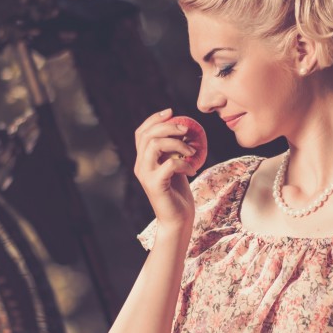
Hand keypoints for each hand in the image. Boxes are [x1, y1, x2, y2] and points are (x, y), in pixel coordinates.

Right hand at [133, 108, 200, 225]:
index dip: (154, 119)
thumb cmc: (178, 194)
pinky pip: (169, 164)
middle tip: (187, 130)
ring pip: (154, 145)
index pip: (141, 132)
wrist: (177, 220)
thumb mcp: (175, 167)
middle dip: (168, 127)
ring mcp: (146, 175)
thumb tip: (184, 130)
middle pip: (147, 135)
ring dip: (177, 144)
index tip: (171, 112)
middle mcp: (140, 166)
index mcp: (143, 160)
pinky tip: (191, 170)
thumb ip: (174, 151)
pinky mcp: (155, 185)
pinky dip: (184, 163)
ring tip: (192, 152)